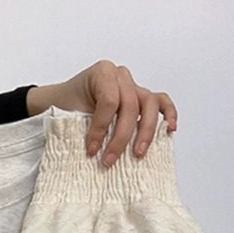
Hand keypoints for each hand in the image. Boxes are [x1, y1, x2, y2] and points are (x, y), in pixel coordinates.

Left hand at [26, 60, 177, 164]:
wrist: (64, 101)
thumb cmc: (66, 105)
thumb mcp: (67, 112)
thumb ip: (81, 126)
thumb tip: (93, 153)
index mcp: (102, 72)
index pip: (109, 101)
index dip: (101, 128)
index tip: (91, 150)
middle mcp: (121, 76)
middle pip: (130, 105)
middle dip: (121, 136)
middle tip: (109, 160)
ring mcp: (134, 86)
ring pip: (149, 104)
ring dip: (146, 131)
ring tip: (138, 153)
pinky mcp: (142, 97)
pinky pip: (161, 102)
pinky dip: (169, 114)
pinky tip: (169, 130)